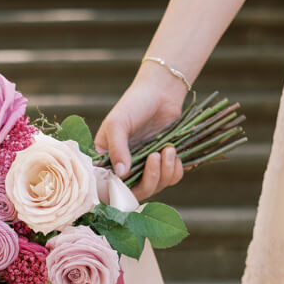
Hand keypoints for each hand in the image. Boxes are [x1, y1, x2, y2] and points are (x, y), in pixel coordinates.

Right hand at [94, 61, 186, 201]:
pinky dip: (175, 171)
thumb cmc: (134, 103)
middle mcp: (126, 168)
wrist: (161, 91)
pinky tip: (174, 154)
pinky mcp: (164, 163)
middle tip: (155, 157)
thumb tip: (121, 174)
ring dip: (165, 172)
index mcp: (108, 160)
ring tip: (168, 149)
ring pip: (156, 187)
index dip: (119, 191)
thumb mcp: (118, 123)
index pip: (110, 187)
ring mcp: (145, 167)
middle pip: (137, 192)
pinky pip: (171, 179)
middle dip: (150, 179)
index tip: (129, 181)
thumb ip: (117, 149)